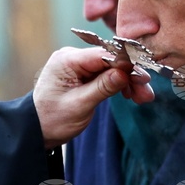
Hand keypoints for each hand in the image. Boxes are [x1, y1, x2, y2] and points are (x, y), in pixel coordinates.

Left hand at [34, 46, 154, 147]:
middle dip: (130, 75)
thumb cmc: (52, 119)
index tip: (144, 76)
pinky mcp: (84, 74)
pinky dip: (120, 84)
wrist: (37, 130)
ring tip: (144, 98)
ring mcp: (78, 65)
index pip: (103, 55)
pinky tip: (133, 95)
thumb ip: (102, 87)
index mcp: (67, 60)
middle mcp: (73, 57)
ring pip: (112, 68)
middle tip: (147, 92)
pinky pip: (106, 75)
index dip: (126, 63)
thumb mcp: (79, 106)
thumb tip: (124, 72)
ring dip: (128, 81)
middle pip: (111, 60)